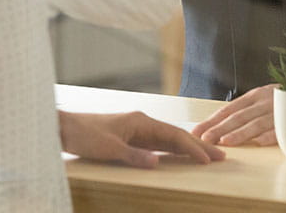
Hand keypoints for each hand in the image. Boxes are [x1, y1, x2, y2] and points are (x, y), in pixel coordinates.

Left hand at [58, 110, 224, 168]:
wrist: (64, 128)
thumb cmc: (84, 135)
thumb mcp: (108, 149)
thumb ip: (134, 156)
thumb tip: (157, 161)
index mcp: (140, 122)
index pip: (173, 136)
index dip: (192, 148)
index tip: (209, 159)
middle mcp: (141, 123)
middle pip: (176, 136)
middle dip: (198, 146)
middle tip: (221, 156)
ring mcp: (136, 130)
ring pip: (168, 140)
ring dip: (187, 149)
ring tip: (206, 156)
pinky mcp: (130, 137)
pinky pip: (157, 144)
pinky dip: (172, 150)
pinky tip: (179, 156)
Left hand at [190, 84, 277, 146]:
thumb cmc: (283, 98)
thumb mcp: (262, 99)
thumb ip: (245, 110)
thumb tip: (219, 124)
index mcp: (254, 96)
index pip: (229, 109)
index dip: (213, 120)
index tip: (197, 131)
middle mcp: (264, 101)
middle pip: (239, 116)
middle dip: (220, 128)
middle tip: (205, 138)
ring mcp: (279, 110)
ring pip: (257, 123)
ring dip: (241, 133)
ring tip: (226, 142)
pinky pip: (281, 128)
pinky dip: (271, 135)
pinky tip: (259, 142)